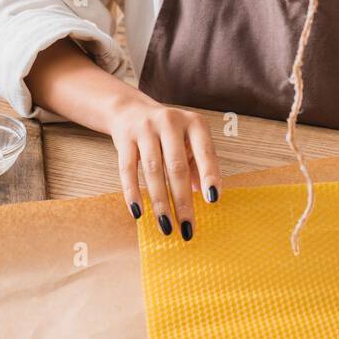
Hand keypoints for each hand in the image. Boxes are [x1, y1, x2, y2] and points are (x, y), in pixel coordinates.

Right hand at [111, 97, 221, 239]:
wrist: (131, 110)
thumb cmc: (168, 133)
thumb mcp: (188, 142)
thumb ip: (198, 165)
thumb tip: (206, 196)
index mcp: (194, 123)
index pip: (205, 152)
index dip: (209, 176)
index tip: (213, 201)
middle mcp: (170, 122)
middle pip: (177, 166)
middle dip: (182, 200)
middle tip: (187, 228)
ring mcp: (146, 129)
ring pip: (153, 170)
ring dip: (160, 202)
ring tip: (166, 226)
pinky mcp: (125, 138)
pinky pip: (128, 169)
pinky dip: (133, 193)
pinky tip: (138, 213)